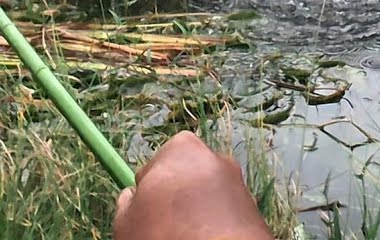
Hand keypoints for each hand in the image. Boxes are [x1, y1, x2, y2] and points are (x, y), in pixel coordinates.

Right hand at [113, 130, 272, 239]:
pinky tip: (206, 238)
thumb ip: (126, 204)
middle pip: (184, 178)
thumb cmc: (165, 234)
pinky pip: (225, 212)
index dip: (149, 191)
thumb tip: (130, 197)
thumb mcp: (127, 221)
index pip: (156, 165)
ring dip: (196, 213)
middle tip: (163, 225)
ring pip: (206, 196)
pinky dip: (215, 224)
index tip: (146, 211)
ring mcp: (236, 181)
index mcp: (181, 148)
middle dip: (175, 198)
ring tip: (185, 234)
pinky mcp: (253, 206)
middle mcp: (213, 157)